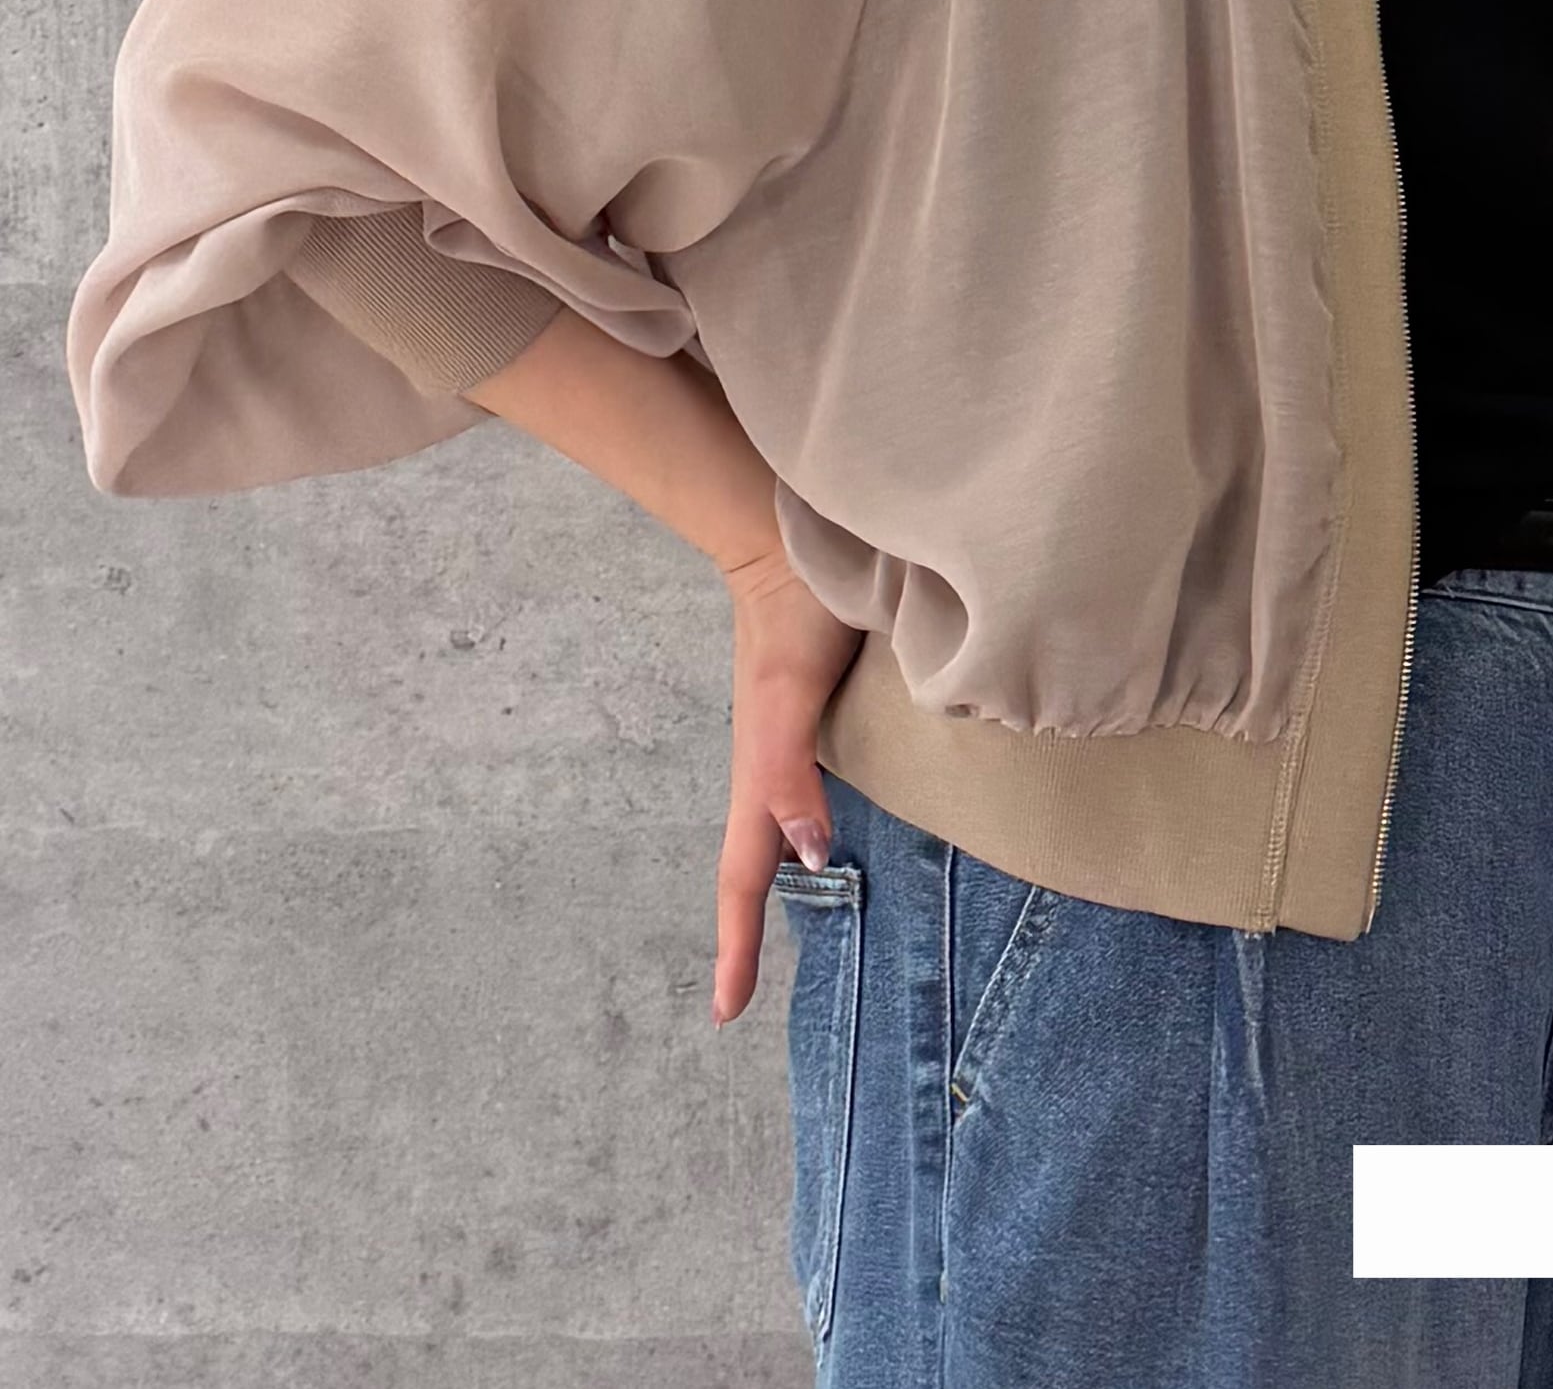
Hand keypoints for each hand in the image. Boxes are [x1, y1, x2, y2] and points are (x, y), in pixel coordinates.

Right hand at [710, 541, 865, 1026]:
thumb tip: (808, 855)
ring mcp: (784, 735)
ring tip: (782, 922)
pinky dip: (798, 827)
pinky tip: (827, 826)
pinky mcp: (805, 708)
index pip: (742, 873)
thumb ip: (793, 770)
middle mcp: (767, 761)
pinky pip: (797, 787)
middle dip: (744, 924)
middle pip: (750, 857)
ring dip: (771, 878)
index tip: (726, 1014)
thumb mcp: (793, 691)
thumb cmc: (797, 610)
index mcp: (758, 768)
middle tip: (742, 988)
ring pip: (773, 824)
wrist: (788, 537)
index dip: (736, 942)